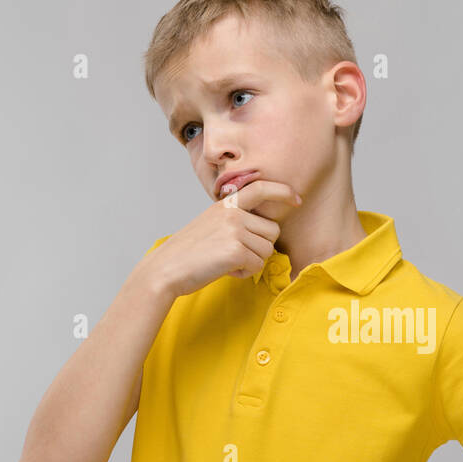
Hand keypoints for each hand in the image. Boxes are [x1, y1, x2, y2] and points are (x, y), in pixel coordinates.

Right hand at [152, 179, 300, 296]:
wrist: (166, 268)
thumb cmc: (188, 252)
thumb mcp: (211, 224)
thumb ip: (235, 221)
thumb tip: (264, 232)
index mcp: (226, 204)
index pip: (260, 188)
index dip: (281, 191)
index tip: (296, 198)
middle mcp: (232, 213)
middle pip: (272, 231)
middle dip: (260, 246)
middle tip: (235, 253)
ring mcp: (235, 230)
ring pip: (267, 250)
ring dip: (252, 261)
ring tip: (226, 261)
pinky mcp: (236, 250)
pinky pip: (257, 265)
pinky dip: (244, 273)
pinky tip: (225, 269)